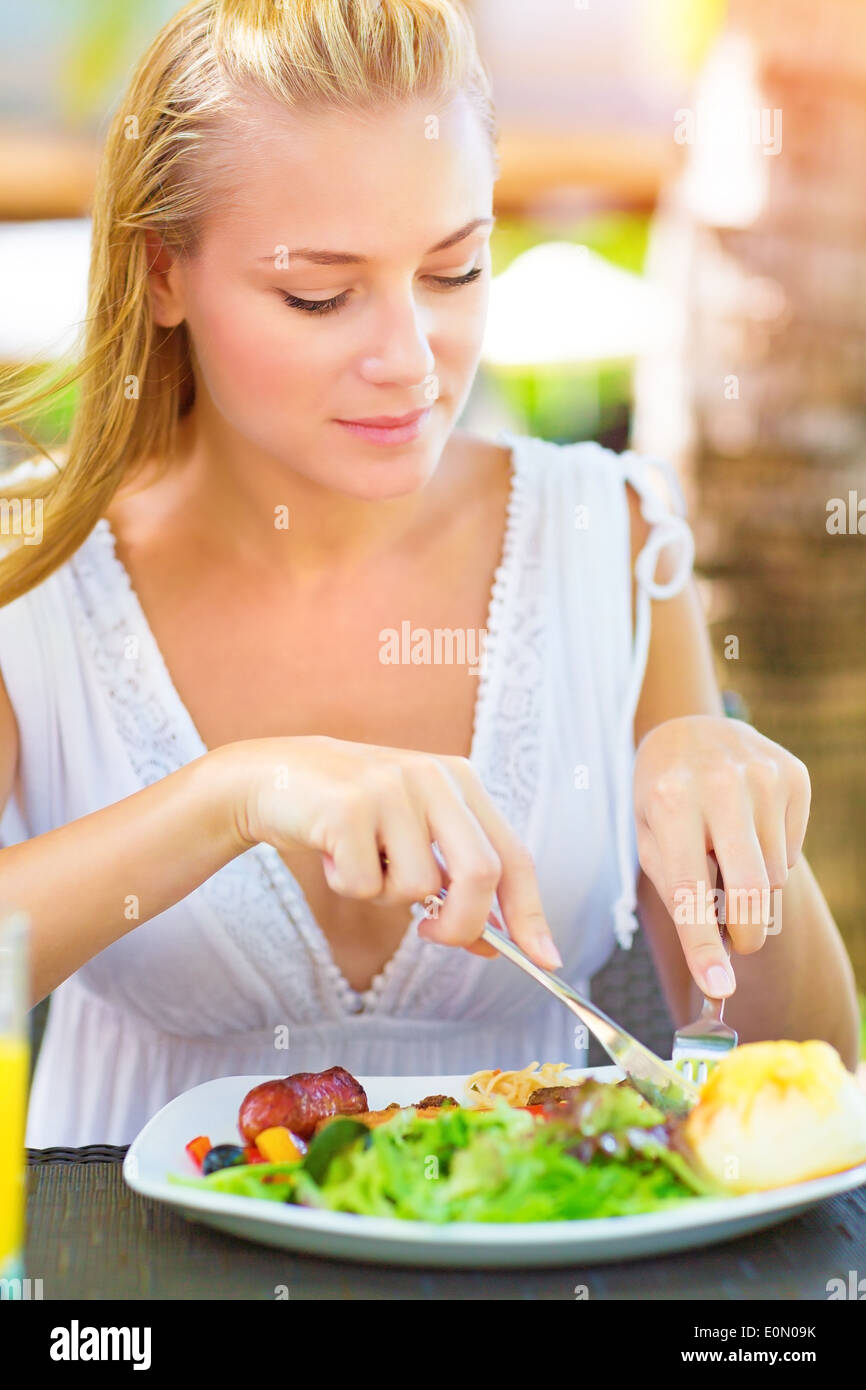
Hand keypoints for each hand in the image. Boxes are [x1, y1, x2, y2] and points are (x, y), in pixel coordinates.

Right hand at [214, 735, 561, 970]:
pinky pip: (364, 884)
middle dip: (461, 924)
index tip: (545, 959)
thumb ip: (452, 881)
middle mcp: (433, 776)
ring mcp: (391, 787)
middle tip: (430, 935)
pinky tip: (330, 852)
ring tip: (359, 861)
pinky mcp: (348, 805)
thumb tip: (494, 944)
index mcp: (459, 780)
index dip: (530, 912)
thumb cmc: (349, 817)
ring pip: (416, 888)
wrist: (271, 778)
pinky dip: (345, 884)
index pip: (513, 855)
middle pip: (480, 874)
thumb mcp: (410, 839)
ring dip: (383, 895)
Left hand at [633, 715, 810, 996]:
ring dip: (753, 888)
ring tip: (726, 856)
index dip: (703, 945)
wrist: (690, 730)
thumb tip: (714, 966)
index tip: (719, 987)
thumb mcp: (649, 839)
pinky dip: (770, 858)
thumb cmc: (663, 798)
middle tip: (736, 944)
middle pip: (749, 890)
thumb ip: (678, 894)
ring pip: (775, 876)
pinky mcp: (794, 776)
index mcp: (671, 800)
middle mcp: (720, 784)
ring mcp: (763, 776)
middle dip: (744, 933)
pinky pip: (792, 851)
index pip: (690, 889)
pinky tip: (747, 830)